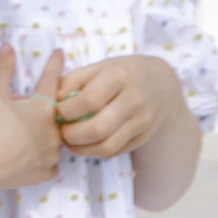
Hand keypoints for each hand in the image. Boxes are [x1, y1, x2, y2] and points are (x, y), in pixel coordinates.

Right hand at [0, 45, 70, 193]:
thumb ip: (2, 68)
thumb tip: (7, 46)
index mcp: (43, 108)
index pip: (51, 79)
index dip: (54, 64)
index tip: (60, 53)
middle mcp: (54, 130)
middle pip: (53, 112)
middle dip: (42, 106)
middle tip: (26, 105)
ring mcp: (51, 154)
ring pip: (54, 138)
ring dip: (44, 133)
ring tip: (24, 131)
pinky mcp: (45, 172)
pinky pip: (49, 162)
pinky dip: (42, 157)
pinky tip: (31, 155)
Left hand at [52, 49, 187, 159]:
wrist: (162, 85)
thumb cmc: (123, 72)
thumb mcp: (101, 66)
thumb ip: (76, 79)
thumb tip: (54, 98)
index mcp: (119, 76)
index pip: (89, 100)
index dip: (67, 110)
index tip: (57, 112)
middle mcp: (134, 99)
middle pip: (98, 128)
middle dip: (72, 135)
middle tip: (61, 132)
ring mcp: (142, 121)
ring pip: (107, 146)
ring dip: (82, 149)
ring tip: (70, 141)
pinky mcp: (144, 137)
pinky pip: (116, 151)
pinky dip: (96, 152)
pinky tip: (86, 144)